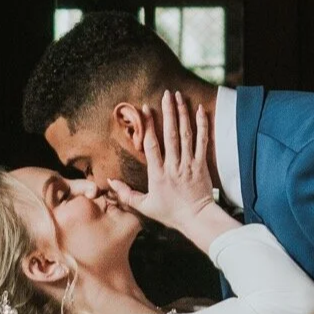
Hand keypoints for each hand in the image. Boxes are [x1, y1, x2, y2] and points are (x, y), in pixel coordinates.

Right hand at [107, 92, 229, 249]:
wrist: (197, 219)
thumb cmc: (170, 213)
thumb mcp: (144, 206)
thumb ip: (126, 194)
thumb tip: (110, 181)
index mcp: (157, 174)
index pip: (151, 145)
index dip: (148, 125)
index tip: (146, 108)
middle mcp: (173, 166)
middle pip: (170, 135)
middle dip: (168, 112)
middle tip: (166, 94)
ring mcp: (189, 164)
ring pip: (186, 135)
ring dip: (182, 114)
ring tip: (179, 97)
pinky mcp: (202, 165)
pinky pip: (203, 142)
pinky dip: (202, 125)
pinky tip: (199, 110)